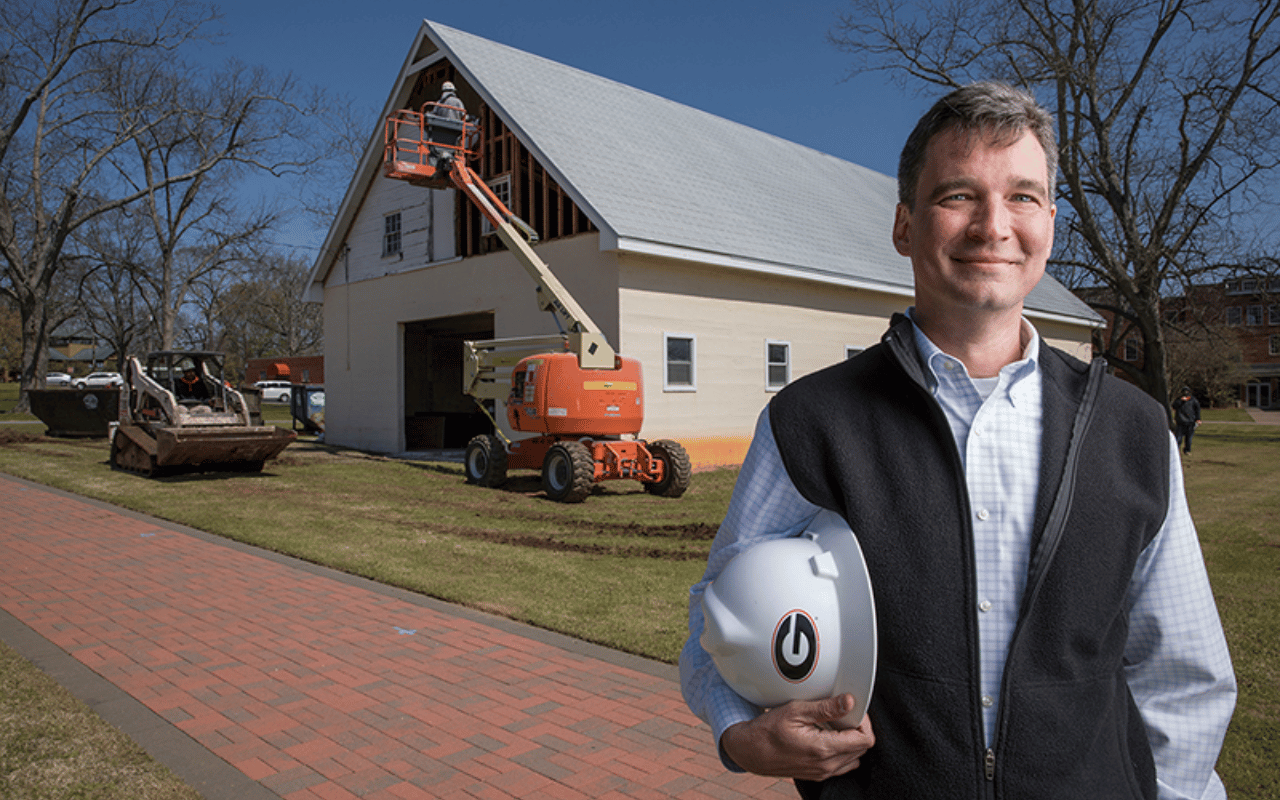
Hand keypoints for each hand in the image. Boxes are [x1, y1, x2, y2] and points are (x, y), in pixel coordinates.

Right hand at [720, 694, 874, 780]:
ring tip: (833, 724)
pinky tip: (826, 735)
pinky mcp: (817, 774)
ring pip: (854, 757)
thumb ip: (826, 708)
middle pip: (861, 749)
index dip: (863, 721)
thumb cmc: (767, 730)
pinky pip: (841, 764)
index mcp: (824, 749)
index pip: (865, 739)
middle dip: (857, 728)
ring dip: (850, 740)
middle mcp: (826, 765)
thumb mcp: (795, 711)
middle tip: (842, 713)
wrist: (749, 751)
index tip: (852, 709)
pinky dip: (841, 749)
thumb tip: (850, 702)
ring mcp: (822, 772)